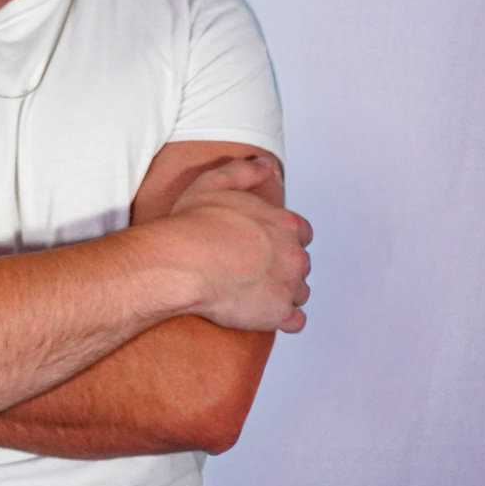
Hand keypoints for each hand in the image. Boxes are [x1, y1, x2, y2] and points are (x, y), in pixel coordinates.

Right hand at [161, 157, 312, 333]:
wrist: (182, 262)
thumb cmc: (193, 224)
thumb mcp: (215, 182)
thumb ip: (245, 171)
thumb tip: (266, 164)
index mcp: (284, 222)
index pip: (302, 232)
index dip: (282, 238)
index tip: (263, 244)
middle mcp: (294, 253)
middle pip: (300, 263)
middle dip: (282, 266)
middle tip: (253, 268)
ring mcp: (289, 285)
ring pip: (299, 292)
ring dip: (283, 293)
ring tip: (253, 291)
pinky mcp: (279, 314)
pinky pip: (294, 321)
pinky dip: (282, 318)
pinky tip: (261, 312)